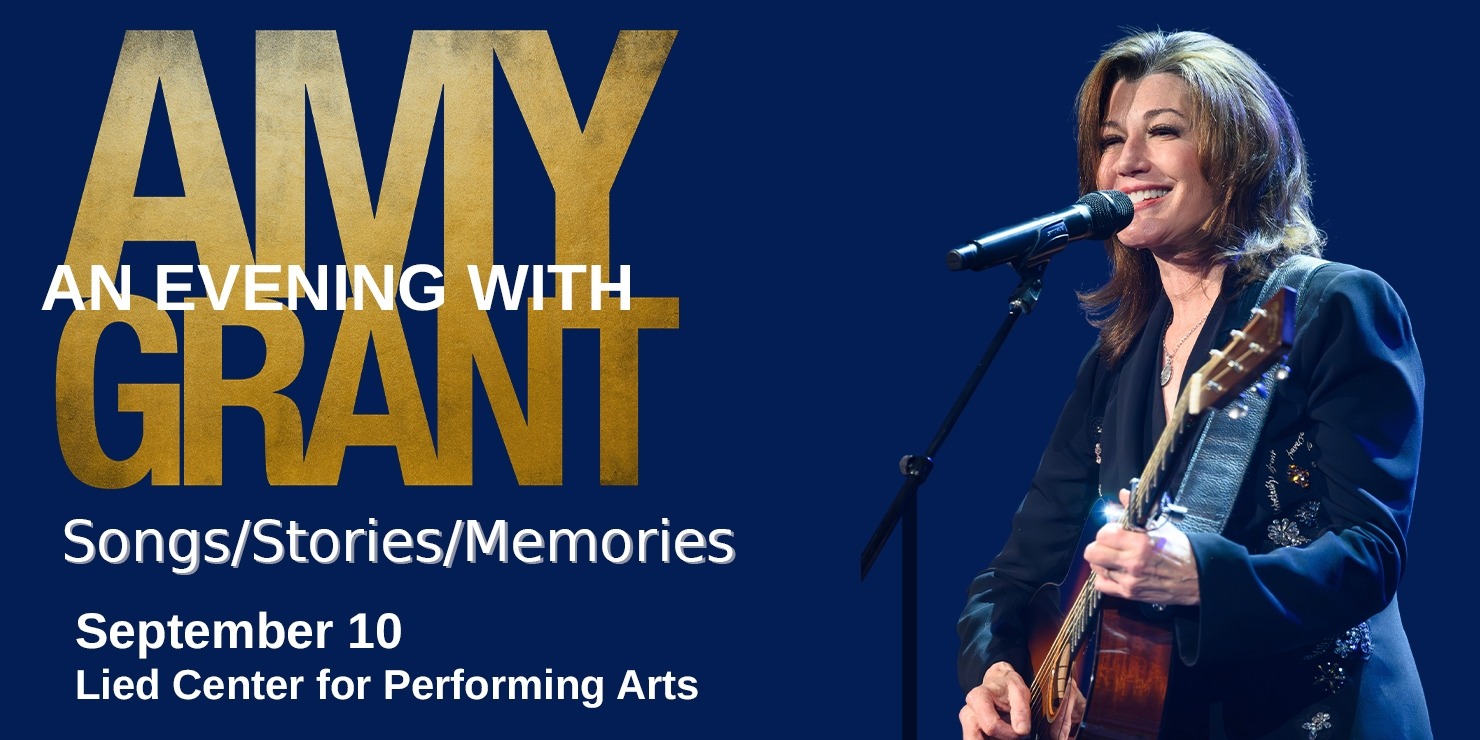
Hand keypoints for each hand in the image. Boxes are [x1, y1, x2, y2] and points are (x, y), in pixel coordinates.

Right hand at [960, 661, 1031, 738]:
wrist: (998, 682)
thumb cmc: (1007, 686)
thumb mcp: (1019, 691)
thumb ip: (1021, 710)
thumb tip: (1022, 730)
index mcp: (978, 697)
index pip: (991, 725)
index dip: (1009, 733)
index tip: (1021, 731)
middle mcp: (968, 711)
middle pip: (975, 738)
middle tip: (1012, 736)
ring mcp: (967, 722)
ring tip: (1005, 735)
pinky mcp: (970, 730)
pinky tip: (1000, 736)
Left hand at [1084, 489, 1199, 604]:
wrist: (1197, 576)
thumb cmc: (1180, 550)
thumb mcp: (1160, 525)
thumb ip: (1136, 510)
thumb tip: (1124, 494)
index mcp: (1140, 542)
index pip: (1103, 534)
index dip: (1106, 531)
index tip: (1115, 532)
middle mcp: (1132, 562)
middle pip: (1092, 552)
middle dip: (1098, 546)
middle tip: (1109, 545)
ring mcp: (1130, 580)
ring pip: (1096, 568)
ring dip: (1102, 562)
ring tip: (1114, 558)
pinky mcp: (1130, 593)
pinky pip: (1101, 585)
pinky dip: (1105, 579)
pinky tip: (1115, 572)